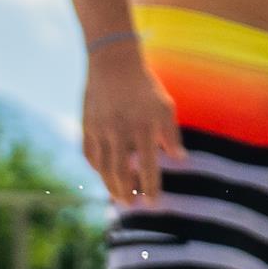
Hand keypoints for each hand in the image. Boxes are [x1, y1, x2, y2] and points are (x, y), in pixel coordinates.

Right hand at [82, 45, 182, 207]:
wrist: (112, 62)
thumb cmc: (144, 85)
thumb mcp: (164, 107)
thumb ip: (171, 135)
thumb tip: (180, 160)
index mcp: (142, 127)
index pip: (147, 166)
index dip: (150, 187)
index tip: (153, 204)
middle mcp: (119, 131)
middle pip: (120, 172)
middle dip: (127, 193)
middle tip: (132, 206)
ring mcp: (100, 129)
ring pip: (102, 166)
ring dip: (110, 185)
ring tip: (118, 197)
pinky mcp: (86, 125)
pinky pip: (89, 153)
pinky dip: (96, 168)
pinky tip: (103, 175)